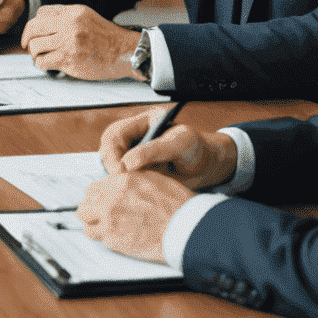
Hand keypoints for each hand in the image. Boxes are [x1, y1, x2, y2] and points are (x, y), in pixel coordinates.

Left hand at [24, 4, 140, 80]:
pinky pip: (42, 62)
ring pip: (35, 46)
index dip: (34, 24)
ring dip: (34, 53)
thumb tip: (42, 22)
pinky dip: (41, 64)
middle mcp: (69, 25)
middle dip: (27, 38)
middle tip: (28, 45)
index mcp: (72, 12)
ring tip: (41, 56)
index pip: (41, 13)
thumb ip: (66, 17)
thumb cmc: (106, 37)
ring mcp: (68, 42)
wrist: (124, 53)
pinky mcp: (69, 59)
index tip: (34, 33)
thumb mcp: (86, 17)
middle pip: (33, 27)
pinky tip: (49, 65)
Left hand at [76, 170, 192, 262]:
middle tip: (103, 214)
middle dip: (92, 209)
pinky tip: (116, 236)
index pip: (93, 188)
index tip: (102, 201)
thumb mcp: (152, 178)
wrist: (184, 228)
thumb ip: (129, 178)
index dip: (98, 196)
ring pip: (86, 222)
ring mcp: (109, 220)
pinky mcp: (112, 239)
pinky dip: (104, 237)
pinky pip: (97, 237)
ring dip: (94, 224)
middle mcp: (109, 199)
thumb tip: (117, 179)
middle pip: (85, 205)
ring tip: (107, 226)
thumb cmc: (175, 204)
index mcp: (119, 182)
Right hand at [97, 109, 237, 190]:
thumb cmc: (198, 149)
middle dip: (111, 168)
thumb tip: (126, 164)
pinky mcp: (137, 173)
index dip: (112, 154)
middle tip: (121, 184)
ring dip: (116, 179)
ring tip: (129, 189)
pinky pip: (121, 180)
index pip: (113, 135)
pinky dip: (123, 187)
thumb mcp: (179, 144)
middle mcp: (133, 138)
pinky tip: (135, 193)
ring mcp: (133, 155)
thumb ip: (153, 151)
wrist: (210, 167)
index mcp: (141, 123)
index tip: (121, 172)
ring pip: (111, 167)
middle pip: (107, 151)